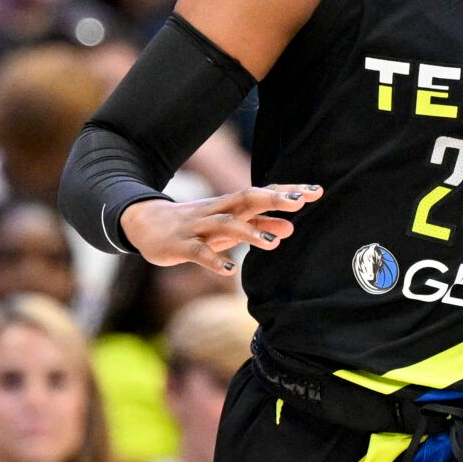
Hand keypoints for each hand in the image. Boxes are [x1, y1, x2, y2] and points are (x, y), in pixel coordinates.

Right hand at [119, 184, 322, 271]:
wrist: (145, 224)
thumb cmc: (196, 224)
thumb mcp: (229, 225)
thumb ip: (259, 225)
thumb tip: (291, 228)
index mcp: (231, 206)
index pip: (263, 193)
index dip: (288, 191)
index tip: (316, 191)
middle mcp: (217, 211)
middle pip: (246, 199)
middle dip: (273, 199)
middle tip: (300, 202)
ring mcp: (199, 227)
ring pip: (226, 225)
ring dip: (250, 233)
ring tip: (274, 243)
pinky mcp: (182, 245)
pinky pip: (199, 253)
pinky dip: (215, 261)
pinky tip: (230, 270)